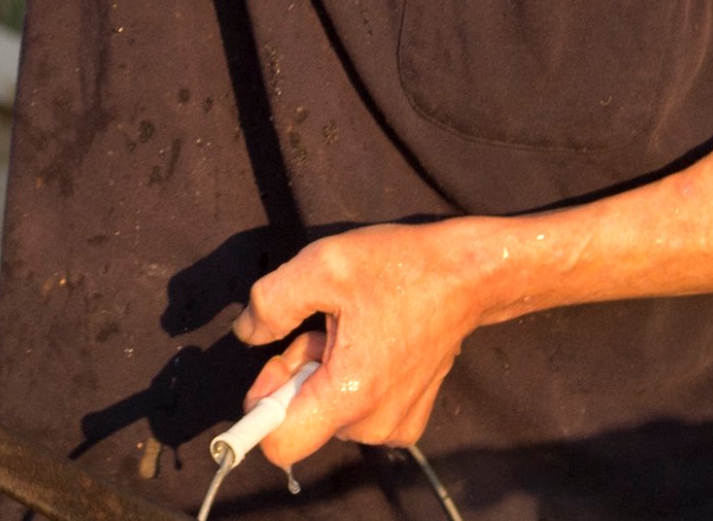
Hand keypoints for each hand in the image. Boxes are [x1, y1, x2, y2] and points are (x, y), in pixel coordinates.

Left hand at [234, 220, 496, 464]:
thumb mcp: (319, 267)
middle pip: (300, 419)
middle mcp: (374, 424)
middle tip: (320, 326)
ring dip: (321, 371)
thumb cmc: (397, 269)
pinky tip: (368, 342)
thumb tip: (246, 333)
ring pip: (326, 412)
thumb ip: (270, 304)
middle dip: (295, 372)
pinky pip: (354, 411)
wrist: (465, 276)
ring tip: (349, 327)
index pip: (281, 445)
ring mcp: (396, 426)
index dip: (260, 409)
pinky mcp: (409, 418)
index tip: (271, 365)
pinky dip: (348, 378)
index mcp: (350, 395)